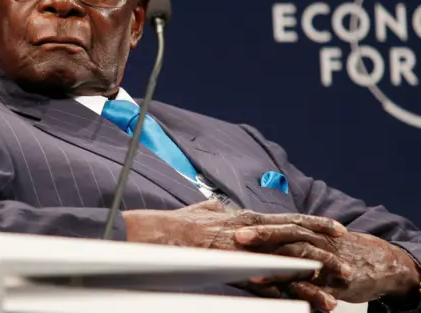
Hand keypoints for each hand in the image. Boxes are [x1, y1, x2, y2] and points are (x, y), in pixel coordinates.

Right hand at [123, 200, 348, 291]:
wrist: (162, 236)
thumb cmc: (179, 225)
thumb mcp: (201, 210)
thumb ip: (213, 208)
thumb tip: (217, 206)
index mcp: (247, 218)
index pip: (288, 218)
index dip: (314, 223)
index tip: (336, 228)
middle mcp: (253, 232)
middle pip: (298, 237)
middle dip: (325, 248)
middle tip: (348, 259)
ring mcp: (249, 252)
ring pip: (291, 261)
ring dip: (317, 275)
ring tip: (339, 289)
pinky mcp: (240, 271)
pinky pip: (274, 285)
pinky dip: (294, 294)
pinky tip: (310, 304)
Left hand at [236, 230, 420, 309]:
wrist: (379, 261)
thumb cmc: (337, 249)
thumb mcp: (311, 238)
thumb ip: (282, 238)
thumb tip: (251, 235)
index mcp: (304, 231)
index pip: (276, 223)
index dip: (255, 224)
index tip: (233, 224)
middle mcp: (313, 241)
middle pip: (285, 235)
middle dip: (262, 237)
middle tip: (238, 239)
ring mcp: (325, 261)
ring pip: (300, 260)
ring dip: (277, 268)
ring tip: (256, 275)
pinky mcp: (336, 282)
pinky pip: (318, 287)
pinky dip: (306, 292)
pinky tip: (293, 297)